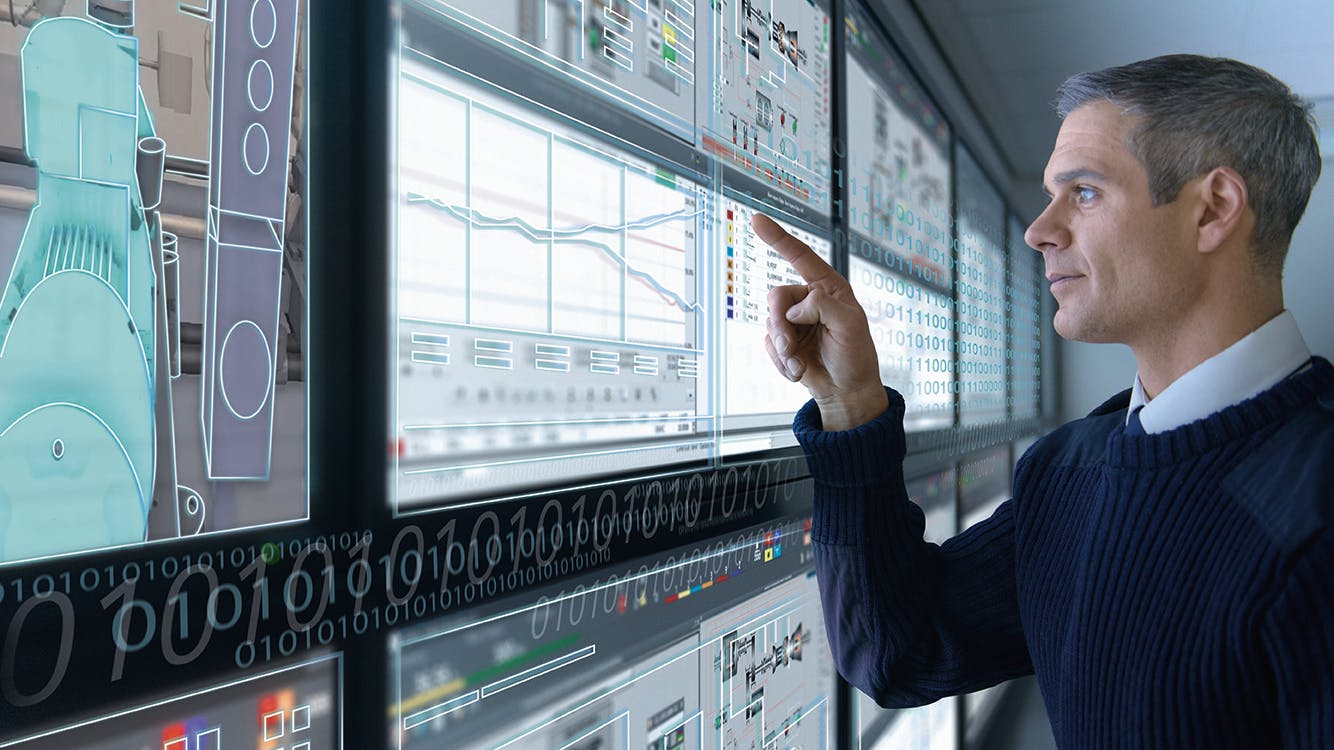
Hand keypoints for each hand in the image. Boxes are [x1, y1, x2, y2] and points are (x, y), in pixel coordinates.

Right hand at [752, 213, 887, 430]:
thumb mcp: (851, 326)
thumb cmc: (856, 356)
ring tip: (799, 366)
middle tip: (790, 348)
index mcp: (828, 288)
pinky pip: (768, 344)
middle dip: (780, 326)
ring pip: (770, 323)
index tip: (757, 220)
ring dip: (783, 349)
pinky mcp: (783, 340)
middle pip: (776, 297)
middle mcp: (808, 300)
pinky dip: (780, 361)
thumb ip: (823, 306)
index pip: (801, 257)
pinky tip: (797, 371)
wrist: (845, 391)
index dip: (778, 238)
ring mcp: (793, 321)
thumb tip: (793, 309)